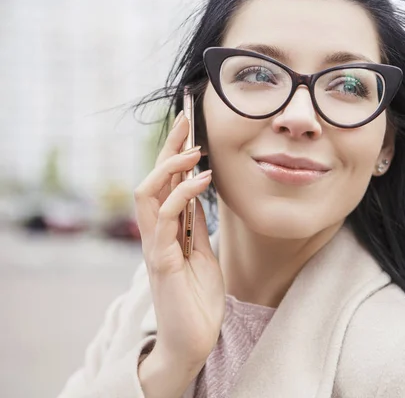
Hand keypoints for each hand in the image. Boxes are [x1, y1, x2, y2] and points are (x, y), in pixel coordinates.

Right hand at [134, 111, 224, 374]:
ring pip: (147, 193)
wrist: (194, 339)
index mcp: (166, 229)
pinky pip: (165, 219)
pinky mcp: (161, 261)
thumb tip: (197, 197)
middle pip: (152, 179)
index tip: (191, 128)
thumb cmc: (197, 298)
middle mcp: (154, 233)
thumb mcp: (202, 253)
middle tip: (186, 118)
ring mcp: (154, 246)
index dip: (175, 153)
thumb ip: (193, 226)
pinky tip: (202, 179)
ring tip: (196, 148)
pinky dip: (182, 194)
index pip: (165, 182)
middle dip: (169, 147)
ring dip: (171, 166)